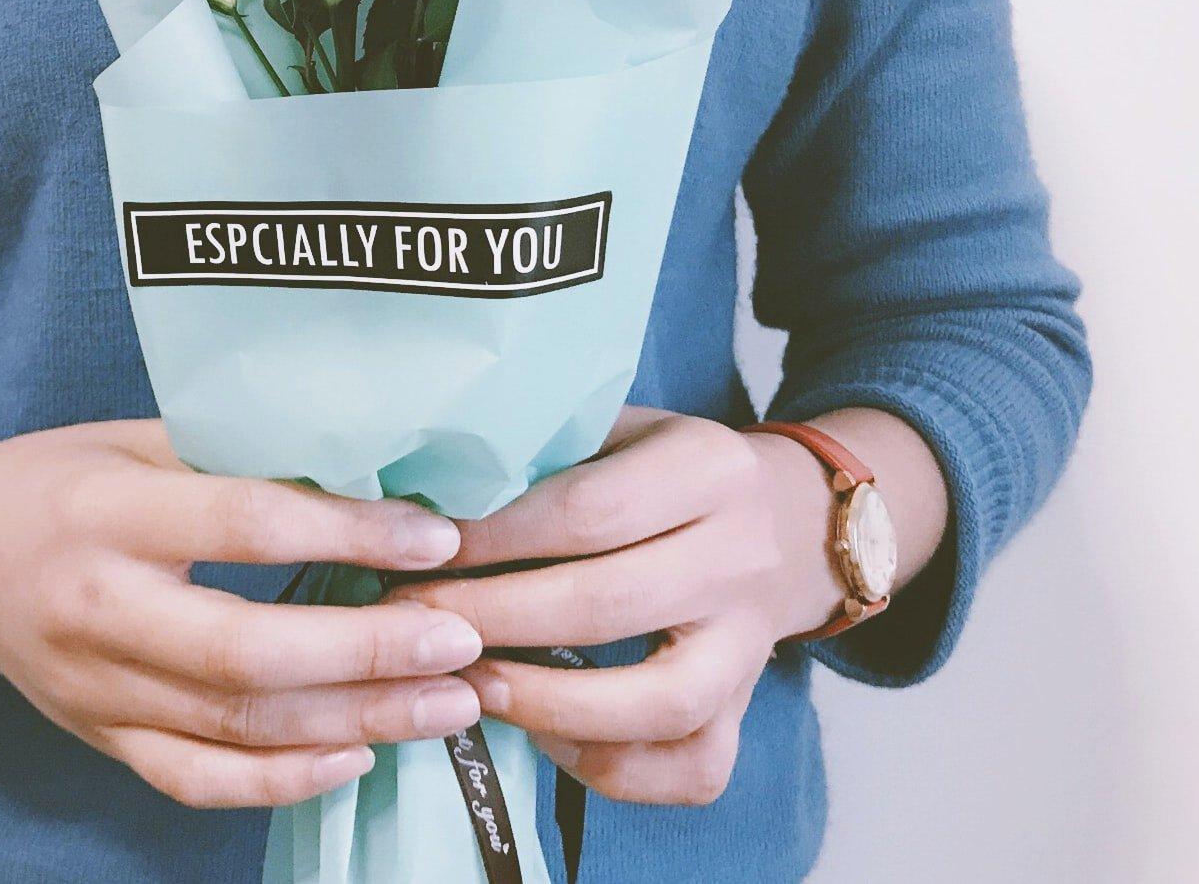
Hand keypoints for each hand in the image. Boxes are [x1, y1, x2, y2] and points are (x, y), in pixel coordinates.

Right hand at [0, 422, 487, 808]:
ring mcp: (95, 687)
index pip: (243, 524)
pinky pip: (198, 780)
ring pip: (236, 726)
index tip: (436, 537)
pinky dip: (282, 782)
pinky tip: (358, 758)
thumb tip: (376, 464)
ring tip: (449, 703)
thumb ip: (236, 453)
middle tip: (461, 641)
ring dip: (355, 721)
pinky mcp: (100, 737)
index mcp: (107, 510)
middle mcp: (98, 607)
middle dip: (367, 652)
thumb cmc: (57, 479)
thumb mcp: (135, 436)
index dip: (346, 534)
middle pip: (246, 651)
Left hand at [382, 407, 847, 805]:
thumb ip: (544, 457)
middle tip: (412, 622)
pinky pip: (690, 768)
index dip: (495, 538)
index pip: (588, 510)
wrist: (785, 523)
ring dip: (547, 705)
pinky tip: (542, 735)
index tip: (421, 552)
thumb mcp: (616, 430)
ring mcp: (751, 645)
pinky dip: (612, 768)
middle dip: (493, 619)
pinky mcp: (747, 712)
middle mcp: (741, 557)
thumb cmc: (662, 472)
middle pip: (608, 604)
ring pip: (660, 703)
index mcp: (709, 468)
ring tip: (468, 685)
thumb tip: (423, 504)